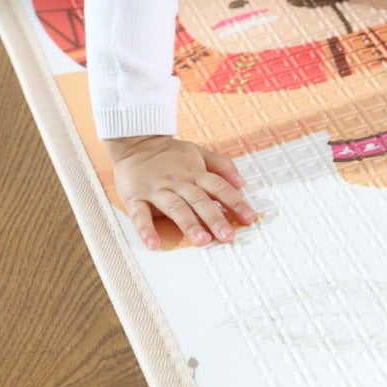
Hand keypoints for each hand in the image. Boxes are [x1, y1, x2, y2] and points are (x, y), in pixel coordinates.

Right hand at [104, 135, 256, 249]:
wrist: (136, 141)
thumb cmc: (170, 153)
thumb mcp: (199, 152)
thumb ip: (222, 165)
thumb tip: (243, 182)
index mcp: (195, 172)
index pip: (219, 187)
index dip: (235, 202)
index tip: (250, 218)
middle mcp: (178, 182)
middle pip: (200, 200)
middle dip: (215, 218)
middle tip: (228, 236)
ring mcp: (157, 189)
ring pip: (175, 207)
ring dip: (189, 224)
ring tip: (202, 241)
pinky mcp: (136, 197)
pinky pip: (140, 215)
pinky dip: (146, 230)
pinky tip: (153, 244)